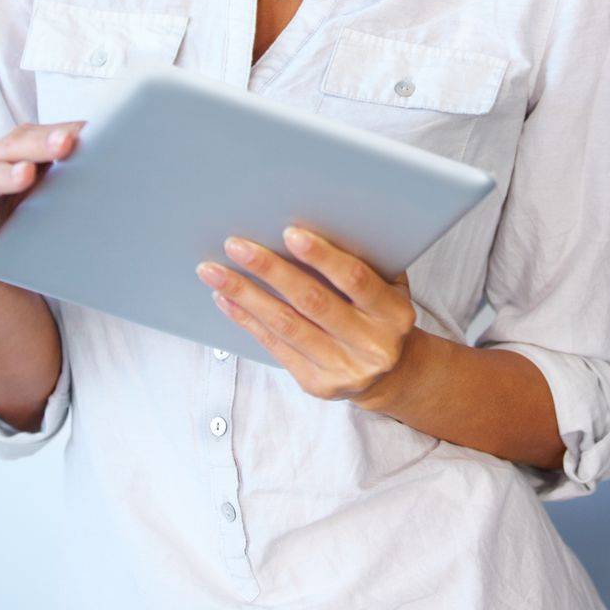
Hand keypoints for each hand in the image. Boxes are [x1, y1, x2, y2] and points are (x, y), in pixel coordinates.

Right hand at [0, 121, 86, 279]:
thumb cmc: (22, 216)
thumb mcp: (48, 192)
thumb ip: (75, 174)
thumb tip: (124, 161)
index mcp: (13, 149)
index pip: (38, 133)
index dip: (62, 131)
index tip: (90, 130)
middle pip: (13, 146)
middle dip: (40, 144)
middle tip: (66, 143)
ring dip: (6, 175)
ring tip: (27, 173)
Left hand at [196, 225, 416, 403]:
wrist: (391, 373)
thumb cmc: (380, 314)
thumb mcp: (388, 287)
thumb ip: (363, 261)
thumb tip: (312, 225)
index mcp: (393, 313)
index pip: (355, 279)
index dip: (322, 256)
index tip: (289, 233)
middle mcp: (372, 345)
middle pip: (312, 302)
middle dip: (270, 270)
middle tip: (237, 245)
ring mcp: (344, 368)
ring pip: (287, 326)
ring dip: (247, 295)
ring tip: (215, 271)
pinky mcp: (317, 384)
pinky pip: (276, 346)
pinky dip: (248, 320)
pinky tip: (226, 299)